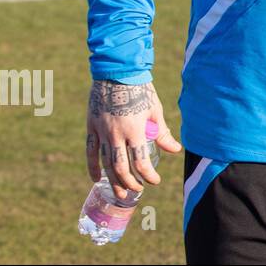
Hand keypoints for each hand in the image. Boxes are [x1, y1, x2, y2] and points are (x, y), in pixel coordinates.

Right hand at [86, 80, 182, 199]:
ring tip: (120, 193)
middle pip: (121, 167)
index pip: (141, 162)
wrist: (117, 73)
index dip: (148, 175)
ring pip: (105, 163)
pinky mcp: (91, 127)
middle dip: (129, 183)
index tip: (155, 181)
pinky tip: (96, 178)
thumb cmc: (141, 90)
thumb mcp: (155, 110)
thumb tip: (175, 150)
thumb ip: (162, 133)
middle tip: (137, 190)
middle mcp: (116, 134)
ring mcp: (102, 131)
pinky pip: (90, 151)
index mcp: (135, 130)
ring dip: (113, 180)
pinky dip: (92, 166)